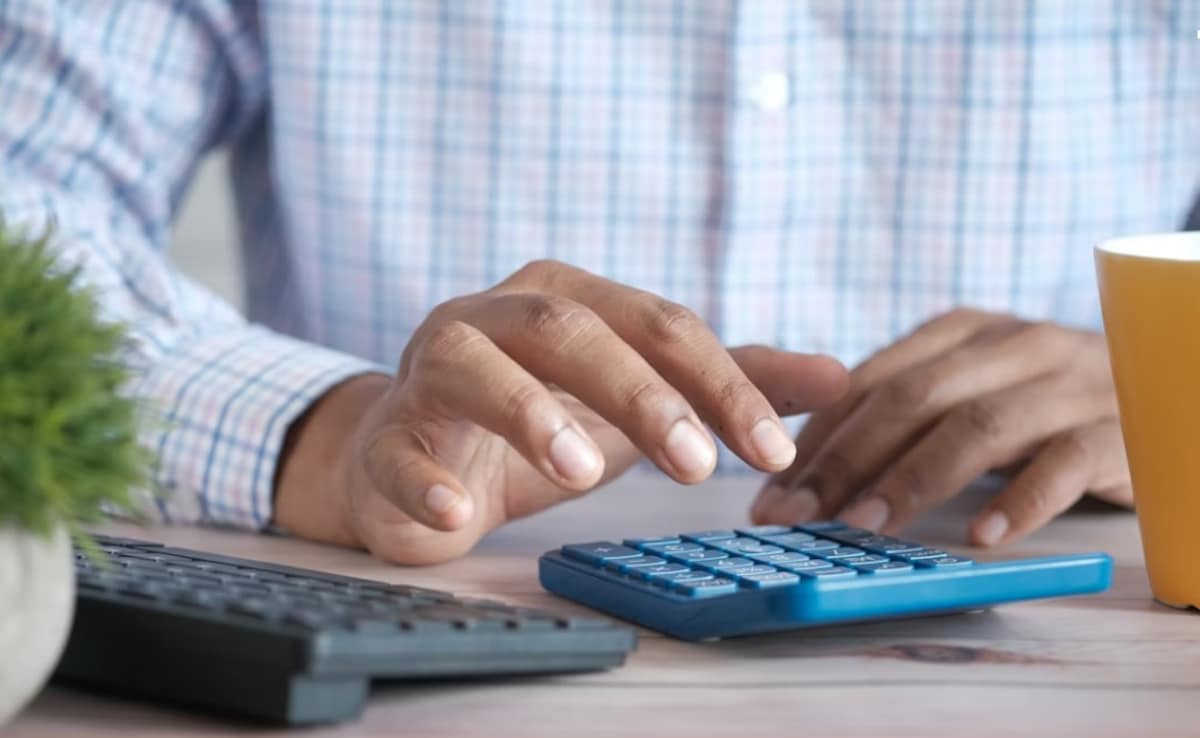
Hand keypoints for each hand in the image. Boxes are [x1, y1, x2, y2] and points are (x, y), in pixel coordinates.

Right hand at [275, 261, 847, 563]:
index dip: (720, 382)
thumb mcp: (640, 398)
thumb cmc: (540, 418)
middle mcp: (497, 316)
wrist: (420, 455)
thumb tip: (841, 376)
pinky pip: (397, 449)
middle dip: (639, 392)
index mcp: (569, 298)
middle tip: (696, 465)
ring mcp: (432, 369)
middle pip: (570, 328)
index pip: (658, 323)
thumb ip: (729, 383)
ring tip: (582, 471)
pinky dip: (425, 482)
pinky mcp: (387, 435)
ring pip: (475, 365)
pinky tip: (458, 516)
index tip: (773, 450)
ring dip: (529, 413)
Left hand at [751, 308, 1131, 545]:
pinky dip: (1020, 499)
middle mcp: (1011, 345)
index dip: (815, 438)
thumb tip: (804, 469)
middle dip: (844, 460)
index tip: (771, 491)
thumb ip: (900, 413)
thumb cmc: (1039, 404)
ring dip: (914, 479)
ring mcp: (1066, 383)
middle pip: (912, 399)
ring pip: (978, 426)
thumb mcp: (967, 390)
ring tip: (866, 527)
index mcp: (961, 331)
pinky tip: (982, 535)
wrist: (1164, 388)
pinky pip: (1065, 463)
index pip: (869, 381)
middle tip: (798, 516)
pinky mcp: (1117, 428)